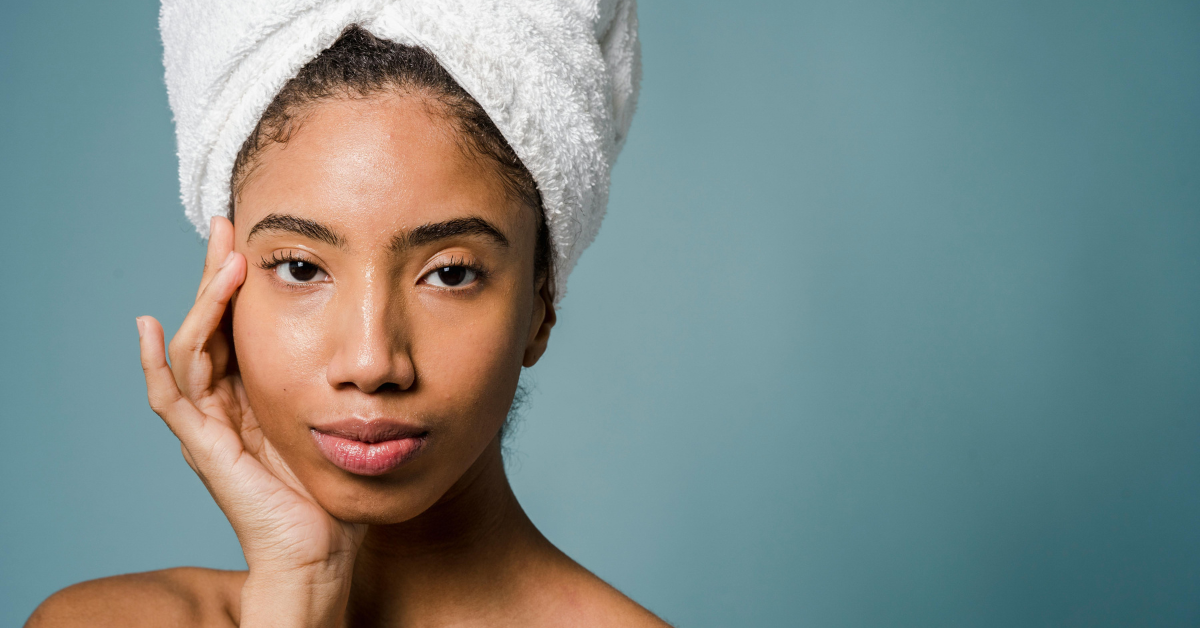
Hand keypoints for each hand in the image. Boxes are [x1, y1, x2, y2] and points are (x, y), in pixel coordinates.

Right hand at [137, 217, 363, 626]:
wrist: (325, 548)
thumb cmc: (337, 486)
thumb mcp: (342, 416)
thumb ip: (344, 381)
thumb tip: (376, 337)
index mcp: (256, 393)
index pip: (238, 323)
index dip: (239, 280)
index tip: (253, 235)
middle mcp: (227, 405)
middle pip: (209, 325)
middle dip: (216, 275)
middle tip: (226, 227)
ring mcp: (211, 426)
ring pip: (192, 350)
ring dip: (204, 303)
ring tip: (224, 263)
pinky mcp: (206, 449)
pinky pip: (169, 400)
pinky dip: (154, 364)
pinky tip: (148, 327)